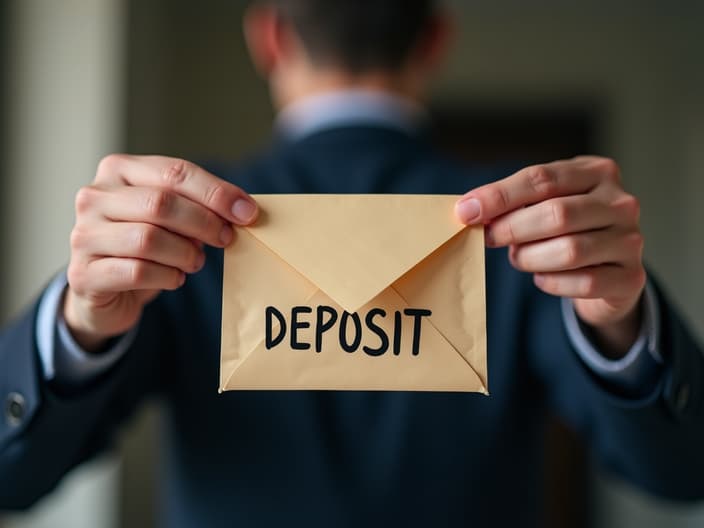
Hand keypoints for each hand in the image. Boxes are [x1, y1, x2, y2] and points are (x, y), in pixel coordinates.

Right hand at [65, 154, 258, 350]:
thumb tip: (244, 210)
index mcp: (118, 170)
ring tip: (195, 261)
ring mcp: (83, 234)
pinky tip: (175, 278)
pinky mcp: (84, 273)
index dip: (216, 193)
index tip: (247, 212)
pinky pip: (138, 271)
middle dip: (204, 223)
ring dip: (185, 253)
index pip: (174, 172)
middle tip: (226, 238)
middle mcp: (94, 197)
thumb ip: (199, 206)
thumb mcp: (171, 217)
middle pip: (161, 203)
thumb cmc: (145, 245)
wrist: (104, 290)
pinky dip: (168, 276)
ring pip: (148, 239)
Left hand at [455, 156, 645, 357]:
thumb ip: (513, 203)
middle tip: (490, 238)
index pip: (542, 179)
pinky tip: (541, 277)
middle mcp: (621, 202)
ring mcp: (631, 240)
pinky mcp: (631, 277)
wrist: (609, 270)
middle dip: (512, 229)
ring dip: (530, 258)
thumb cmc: (568, 230)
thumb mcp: (544, 204)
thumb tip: (468, 209)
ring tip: (519, 258)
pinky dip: (551, 282)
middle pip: (556, 214)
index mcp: (597, 172)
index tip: (466, 211)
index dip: (500, 196)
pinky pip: (582, 282)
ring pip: (569, 250)